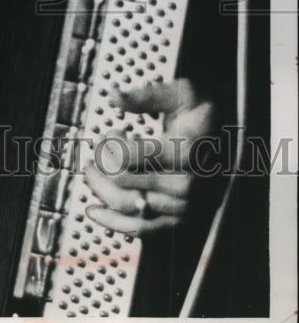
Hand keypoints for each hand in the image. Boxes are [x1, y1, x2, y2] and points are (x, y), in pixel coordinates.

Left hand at [83, 78, 215, 234]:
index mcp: (185, 150)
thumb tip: (115, 96)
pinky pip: (141, 229)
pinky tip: (96, 211)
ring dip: (101, 190)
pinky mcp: (179, 221)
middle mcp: (186, 183)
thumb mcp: (181, 93)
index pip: (129, 155)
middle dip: (102, 163)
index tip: (112, 131)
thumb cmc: (203, 115)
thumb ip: (148, 95)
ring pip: (128, 205)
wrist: (231, 143)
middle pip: (123, 180)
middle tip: (98, 149)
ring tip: (91, 174)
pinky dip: (114, 223)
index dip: (111, 143)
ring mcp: (183, 205)